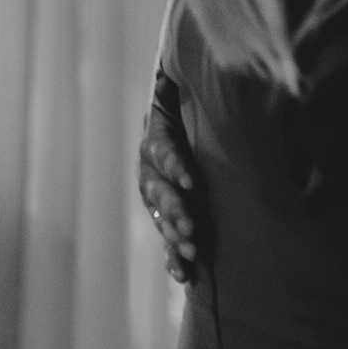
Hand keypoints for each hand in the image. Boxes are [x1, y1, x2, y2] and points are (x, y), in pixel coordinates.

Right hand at [138, 72, 204, 282]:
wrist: (188, 122)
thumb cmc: (196, 105)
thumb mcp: (186, 92)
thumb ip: (179, 87)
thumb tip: (170, 73)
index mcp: (157, 136)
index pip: (163, 150)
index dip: (176, 165)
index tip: (193, 180)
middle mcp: (151, 169)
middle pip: (159, 191)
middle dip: (176, 210)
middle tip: (193, 226)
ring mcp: (158, 198)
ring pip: (162, 219)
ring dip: (176, 237)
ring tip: (193, 252)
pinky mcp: (170, 220)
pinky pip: (169, 241)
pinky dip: (176, 258)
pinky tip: (185, 275)